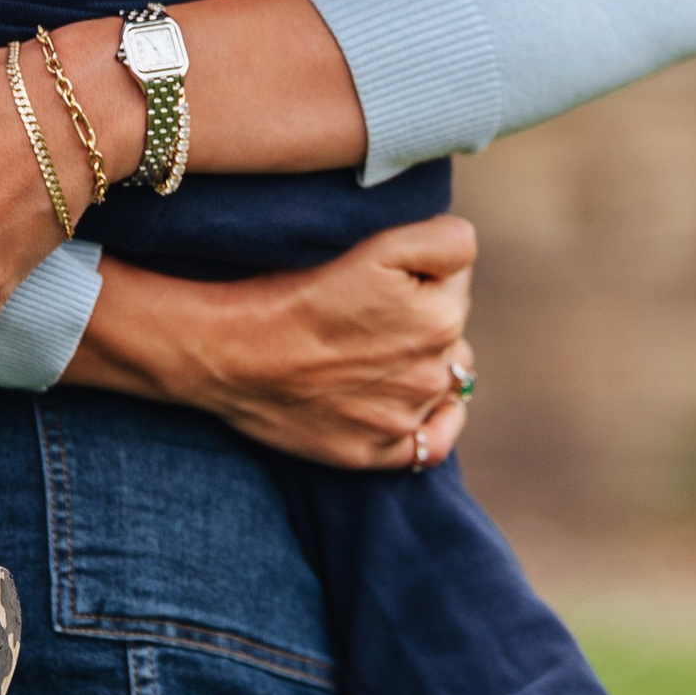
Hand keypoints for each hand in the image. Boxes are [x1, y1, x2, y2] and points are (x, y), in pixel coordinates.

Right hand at [66, 217, 478, 468]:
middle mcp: (435, 369)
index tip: (380, 266)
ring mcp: (407, 414)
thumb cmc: (292, 291)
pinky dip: (430, 421)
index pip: (457, 264)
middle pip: (451, 319)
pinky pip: (435, 440)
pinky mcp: (378, 450)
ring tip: (369, 349)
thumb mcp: (376, 246)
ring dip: (422, 360)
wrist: (231, 353)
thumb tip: (464, 252)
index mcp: (441, 314)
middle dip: (422, 308)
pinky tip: (409, 403)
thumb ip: (443, 243)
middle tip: (364, 308)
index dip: (420, 257)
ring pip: (444, 374)